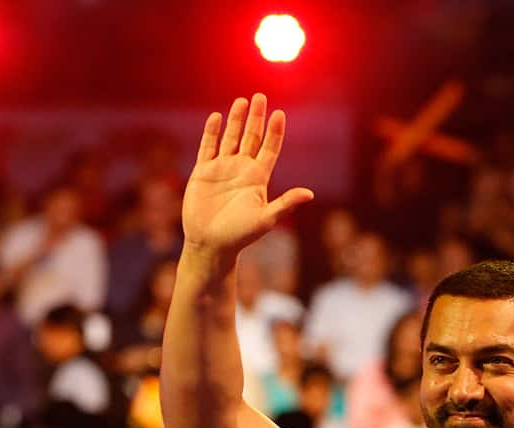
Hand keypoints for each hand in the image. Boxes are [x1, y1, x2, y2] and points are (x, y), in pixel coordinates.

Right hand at [182, 94, 313, 259]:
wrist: (211, 245)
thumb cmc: (240, 235)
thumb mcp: (266, 219)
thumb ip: (286, 203)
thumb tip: (310, 194)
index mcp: (258, 178)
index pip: (269, 148)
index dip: (275, 132)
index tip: (280, 114)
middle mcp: (241, 170)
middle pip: (251, 137)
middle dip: (256, 118)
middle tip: (260, 97)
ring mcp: (221, 169)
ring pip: (230, 138)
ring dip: (236, 120)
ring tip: (242, 101)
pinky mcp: (202, 173)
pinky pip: (207, 147)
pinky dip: (212, 132)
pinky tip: (217, 118)